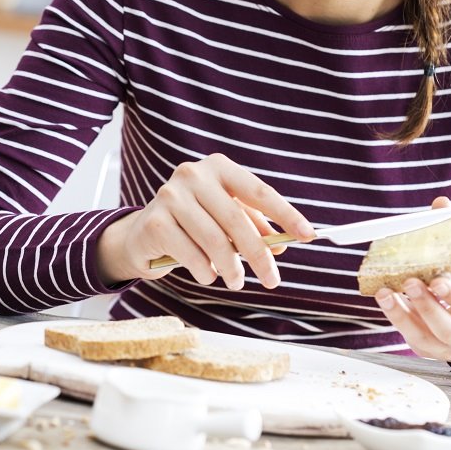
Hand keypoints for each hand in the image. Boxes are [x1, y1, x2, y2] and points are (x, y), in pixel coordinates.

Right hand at [96, 154, 314, 290]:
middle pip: (237, 219)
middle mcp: (194, 174)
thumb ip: (253, 228)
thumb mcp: (226, 220)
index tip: (307, 235)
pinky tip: (208, 275)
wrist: (142, 235)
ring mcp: (171, 195)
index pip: (259, 191)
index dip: (285, 214)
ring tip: (237, 281)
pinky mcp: (154, 221)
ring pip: (215, 240)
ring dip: (232, 268)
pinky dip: (205, 271)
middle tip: (272, 279)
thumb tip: (280, 245)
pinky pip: (191, 254)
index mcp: (219, 167)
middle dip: (259, 254)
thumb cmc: (193, 224)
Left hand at [373, 199, 450, 367]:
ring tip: (384, 293)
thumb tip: (440, 204)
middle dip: (426, 307)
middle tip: (408, 283)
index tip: (437, 280)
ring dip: (402, 317)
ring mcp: (450, 349)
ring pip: (426, 339)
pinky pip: (413, 339)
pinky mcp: (432, 351)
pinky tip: (387, 300)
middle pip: (448, 328)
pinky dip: (398, 320)